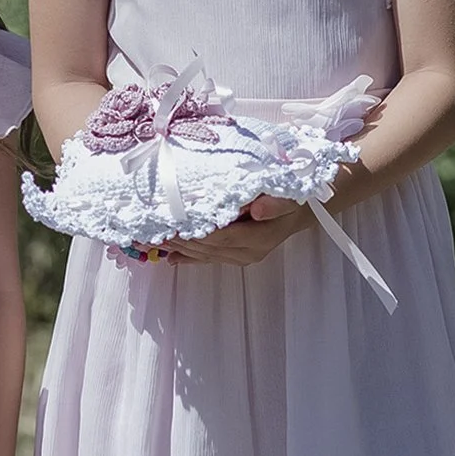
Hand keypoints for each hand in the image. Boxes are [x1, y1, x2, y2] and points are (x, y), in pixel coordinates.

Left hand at [166, 200, 310, 264]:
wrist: (300, 211)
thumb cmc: (293, 199)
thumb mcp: (291, 197)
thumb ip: (276, 204)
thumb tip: (258, 210)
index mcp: (262, 238)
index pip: (224, 237)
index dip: (199, 233)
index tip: (175, 225)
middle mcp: (250, 252)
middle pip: (210, 248)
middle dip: (181, 241)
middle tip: (154, 232)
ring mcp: (242, 257)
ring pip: (206, 255)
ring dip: (180, 248)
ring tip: (154, 239)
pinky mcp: (236, 256)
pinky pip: (209, 258)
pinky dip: (188, 256)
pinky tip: (170, 256)